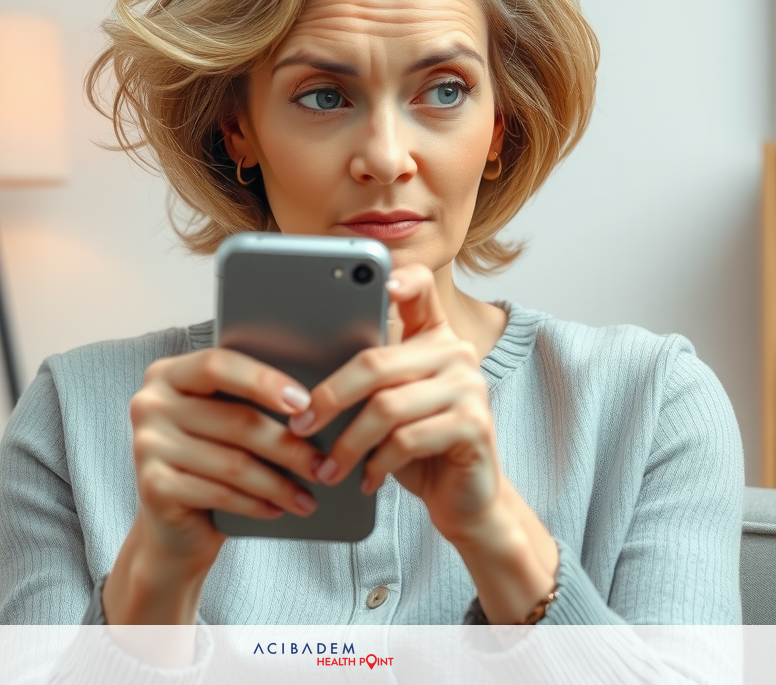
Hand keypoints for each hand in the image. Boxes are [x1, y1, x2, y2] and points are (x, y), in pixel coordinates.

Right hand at [103, 347, 321, 624]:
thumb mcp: (222, 424)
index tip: (305, 402)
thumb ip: (246, 402)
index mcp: (168, 374)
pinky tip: (278, 509)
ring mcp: (146, 445)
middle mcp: (149, 404)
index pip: (219, 365)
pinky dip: (255, 503)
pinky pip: (219, 493)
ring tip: (309, 495)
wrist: (173, 528)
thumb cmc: (210, 463)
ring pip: (232, 463)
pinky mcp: (152, 486)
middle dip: (287, 446)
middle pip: (235, 420)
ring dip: (278, 483)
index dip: (264, 381)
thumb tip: (311, 401)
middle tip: (322, 463)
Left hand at [289, 264, 500, 540]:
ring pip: (387, 406)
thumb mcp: (390, 406)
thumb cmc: (418, 448)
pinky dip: (377, 464)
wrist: (464, 497)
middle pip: (376, 362)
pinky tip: (365, 479)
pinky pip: (407, 439)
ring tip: (329, 467)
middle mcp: (456, 352)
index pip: (420, 288)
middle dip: (329, 397)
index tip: (379, 285)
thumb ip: (368, 381)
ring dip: (348, 444)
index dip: (400, 280)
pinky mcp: (475, 425)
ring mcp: (470, 387)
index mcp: (433, 335)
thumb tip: (300, 380)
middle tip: (303, 425)